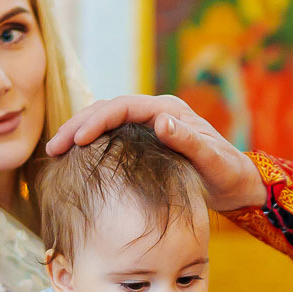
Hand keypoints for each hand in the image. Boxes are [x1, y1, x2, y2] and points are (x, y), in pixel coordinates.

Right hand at [48, 95, 264, 211]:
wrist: (239, 184)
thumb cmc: (228, 173)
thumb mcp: (212, 160)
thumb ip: (189, 141)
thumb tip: (160, 121)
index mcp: (169, 110)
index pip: (123, 107)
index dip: (97, 120)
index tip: (77, 140)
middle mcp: (157, 112)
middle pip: (108, 110)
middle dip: (78, 125)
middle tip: (53, 147)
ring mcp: (150, 126)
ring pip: (106, 121)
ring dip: (80, 132)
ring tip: (57, 151)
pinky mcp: (146, 141)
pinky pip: (112, 136)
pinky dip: (92, 143)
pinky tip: (76, 158)